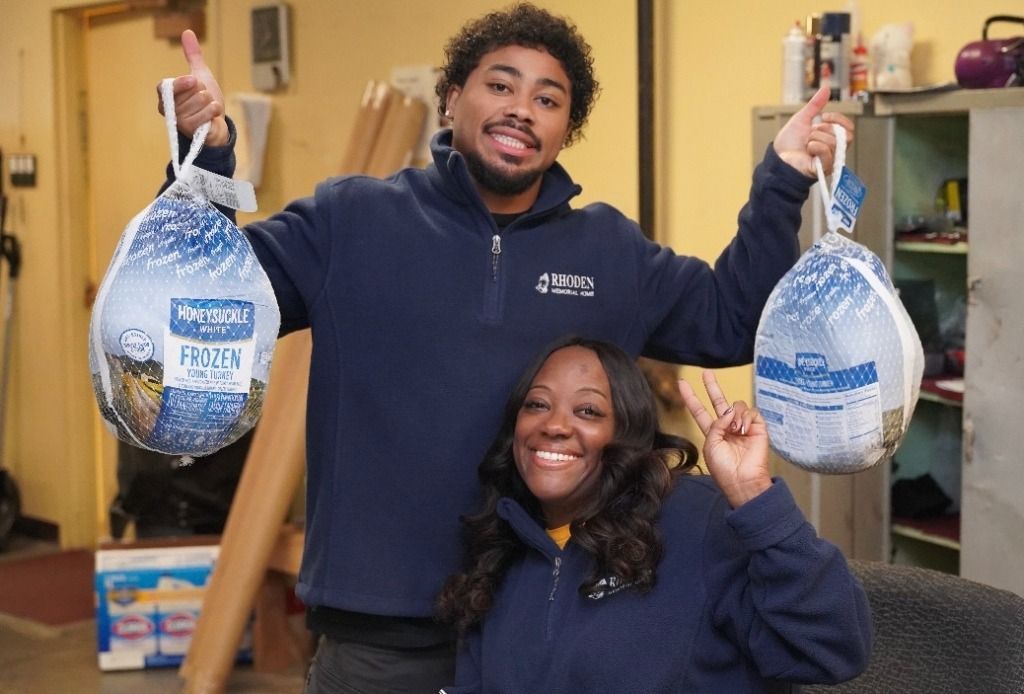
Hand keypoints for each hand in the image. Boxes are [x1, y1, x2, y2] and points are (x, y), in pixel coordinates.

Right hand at [156, 29, 228, 145]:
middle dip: (204, 93)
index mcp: (166, 95)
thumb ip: (193, 55)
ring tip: (207, 109)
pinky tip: (211, 116)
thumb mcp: (200, 75)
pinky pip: (206, 112)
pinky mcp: (190, 131)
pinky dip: (214, 111)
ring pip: (201, 100)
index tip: (194, 80)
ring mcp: (179, 121)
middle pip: (191, 91)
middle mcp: (168, 109)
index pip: (166, 86)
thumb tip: (187, 31)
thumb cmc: (205, 101)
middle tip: (203, 101)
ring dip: (210, 103)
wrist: (216, 123)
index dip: (181, 83)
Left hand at [677, 371, 770, 507]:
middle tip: (706, 373)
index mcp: (713, 433)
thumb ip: (715, 425)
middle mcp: (727, 427)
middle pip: (718, 402)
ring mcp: (743, 427)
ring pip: (736, 406)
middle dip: (713, 387)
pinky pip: (751, 412)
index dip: (691, 398)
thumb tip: (729, 412)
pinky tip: (744, 430)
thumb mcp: (710, 445)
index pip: (700, 412)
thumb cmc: (724, 468)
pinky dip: (746, 418)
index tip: (682, 384)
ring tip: (736, 430)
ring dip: (733, 415)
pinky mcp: (758, 428)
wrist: (743, 481)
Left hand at [772, 85, 854, 177]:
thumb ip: (815, 105)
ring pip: (834, 143)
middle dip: (826, 128)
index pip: (848, 127)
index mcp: (832, 138)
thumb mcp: (803, 118)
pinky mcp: (822, 168)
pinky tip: (807, 149)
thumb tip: (826, 89)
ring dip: (816, 138)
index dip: (838, 119)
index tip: (823, 116)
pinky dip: (815, 147)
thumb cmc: (789, 142)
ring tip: (806, 142)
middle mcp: (834, 150)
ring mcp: (829, 160)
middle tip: (812, 131)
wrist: (777, 156)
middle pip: (846, 135)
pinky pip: (827, 153)